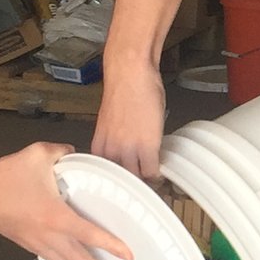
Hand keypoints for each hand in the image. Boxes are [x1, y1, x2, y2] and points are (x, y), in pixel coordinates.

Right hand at [0, 142, 134, 259]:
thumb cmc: (4, 176)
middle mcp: (49, 236)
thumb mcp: (37, 154)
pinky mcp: (30, 246)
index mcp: (54, 216)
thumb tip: (75, 152)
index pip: (88, 234)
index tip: (129, 256)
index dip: (110, 245)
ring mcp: (38, 244)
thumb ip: (62, 152)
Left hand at [90, 60, 166, 177]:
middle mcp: (110, 151)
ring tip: (152, 180)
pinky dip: (157, 174)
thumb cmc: (123, 90)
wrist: (130, 74)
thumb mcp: (111, 122)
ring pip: (137, 178)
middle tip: (142, 185)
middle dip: (132, 184)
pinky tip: (159, 171)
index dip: (119, 180)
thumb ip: (116, 140)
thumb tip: (128, 150)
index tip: (126, 183)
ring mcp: (127, 150)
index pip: (106, 175)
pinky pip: (151, 171)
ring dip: (146, 181)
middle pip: (122, 180)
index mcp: (99, 146)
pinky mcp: (146, 147)